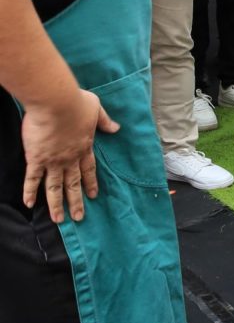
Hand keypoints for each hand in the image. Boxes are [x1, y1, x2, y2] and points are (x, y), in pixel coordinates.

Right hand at [21, 89, 119, 222]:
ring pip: (54, 187)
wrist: (56, 103)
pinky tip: (28, 204)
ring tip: (58, 220)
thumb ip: (104, 121)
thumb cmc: (76, 102)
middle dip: (76, 201)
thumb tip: (116, 128)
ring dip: (56, 204)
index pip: (89, 169)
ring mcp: (53, 160)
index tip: (92, 195)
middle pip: (73, 184)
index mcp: (84, 146)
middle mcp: (70, 158)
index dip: (90, 183)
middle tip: (78, 217)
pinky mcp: (36, 158)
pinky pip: (32, 179)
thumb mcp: (96, 109)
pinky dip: (29, 192)